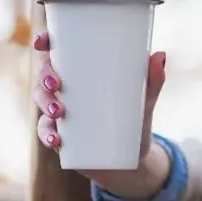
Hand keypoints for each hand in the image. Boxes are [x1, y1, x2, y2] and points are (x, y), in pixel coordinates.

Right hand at [31, 31, 169, 197]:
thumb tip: (160, 56)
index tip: (42, 42)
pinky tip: (56, 139)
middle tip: (56, 85)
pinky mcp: (61, 135)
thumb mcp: (145, 100)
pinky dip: (47, 135)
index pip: (56, 52)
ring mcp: (60, 112)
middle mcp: (66, 89)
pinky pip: (46, 132)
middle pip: (44, 75)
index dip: (43, 42)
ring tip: (58, 112)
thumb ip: (153, 80)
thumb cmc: (135, 120)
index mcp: (82, 72)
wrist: (133, 157)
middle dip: (44, 77)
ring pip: (41, 101)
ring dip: (44, 104)